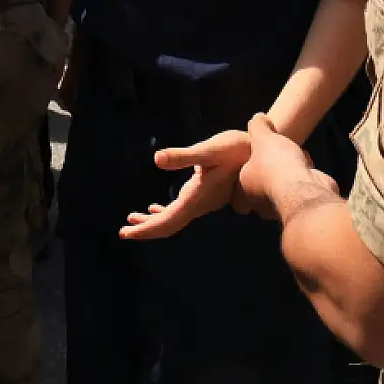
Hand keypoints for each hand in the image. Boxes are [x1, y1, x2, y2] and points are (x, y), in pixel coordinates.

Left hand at [119, 130, 250, 240]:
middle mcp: (199, 204)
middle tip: (123, 233)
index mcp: (196, 197)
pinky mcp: (205, 193)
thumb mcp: (209, 149)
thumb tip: (157, 159)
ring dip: (153, 221)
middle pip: (169, 225)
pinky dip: (165, 212)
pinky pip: (181, 210)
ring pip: (175, 218)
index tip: (127, 234)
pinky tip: (154, 208)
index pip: (168, 221)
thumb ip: (183, 156)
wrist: (260, 151)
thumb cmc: (236, 149)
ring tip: (131, 220)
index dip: (147, 230)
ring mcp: (203, 201)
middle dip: (147, 230)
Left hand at [240, 114, 338, 222]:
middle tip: (280, 148)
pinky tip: (307, 162)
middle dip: (275, 162)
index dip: (254, 157)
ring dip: (291, 166)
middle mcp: (261, 200)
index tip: (263, 146)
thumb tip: (258, 118)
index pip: (245, 172)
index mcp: (246, 186)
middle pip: (266, 177)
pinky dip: (305, 173)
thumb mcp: (262, 137)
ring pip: (285, 182)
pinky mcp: (302, 204)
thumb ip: (258, 126)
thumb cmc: (277, 165)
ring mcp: (283, 205)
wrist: (304, 190)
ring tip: (295, 151)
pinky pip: (301, 185)